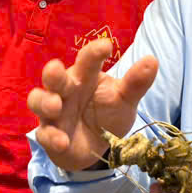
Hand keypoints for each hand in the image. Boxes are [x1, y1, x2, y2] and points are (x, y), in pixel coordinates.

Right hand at [26, 39, 158, 171]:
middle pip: (54, 77)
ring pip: (38, 101)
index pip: (86, 60)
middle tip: (56, 68)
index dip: (93, 52)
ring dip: (45, 102)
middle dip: (52, 73)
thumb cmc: (107, 114)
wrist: (97, 146)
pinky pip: (44, 134)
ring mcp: (54, 112)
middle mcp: (66, 90)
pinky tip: (63, 142)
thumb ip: (135, 83)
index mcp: (85, 77)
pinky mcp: (49, 134)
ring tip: (56, 106)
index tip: (107, 46)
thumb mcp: (124, 100)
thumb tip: (153, 60)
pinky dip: (52, 137)